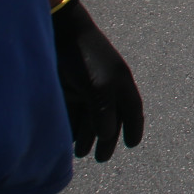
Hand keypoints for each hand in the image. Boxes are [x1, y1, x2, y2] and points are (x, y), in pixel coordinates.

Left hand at [50, 0, 145, 161]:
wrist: (59, 34)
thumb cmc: (85, 58)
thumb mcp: (100, 87)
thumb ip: (105, 113)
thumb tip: (107, 136)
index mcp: (120, 84)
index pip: (132, 110)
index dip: (134, 127)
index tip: (132, 145)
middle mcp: (106, 87)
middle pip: (110, 118)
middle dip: (106, 139)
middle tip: (101, 159)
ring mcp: (87, 88)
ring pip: (90, 118)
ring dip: (87, 136)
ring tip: (79, 154)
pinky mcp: (69, 89)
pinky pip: (74, 113)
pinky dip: (72, 127)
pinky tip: (67, 140)